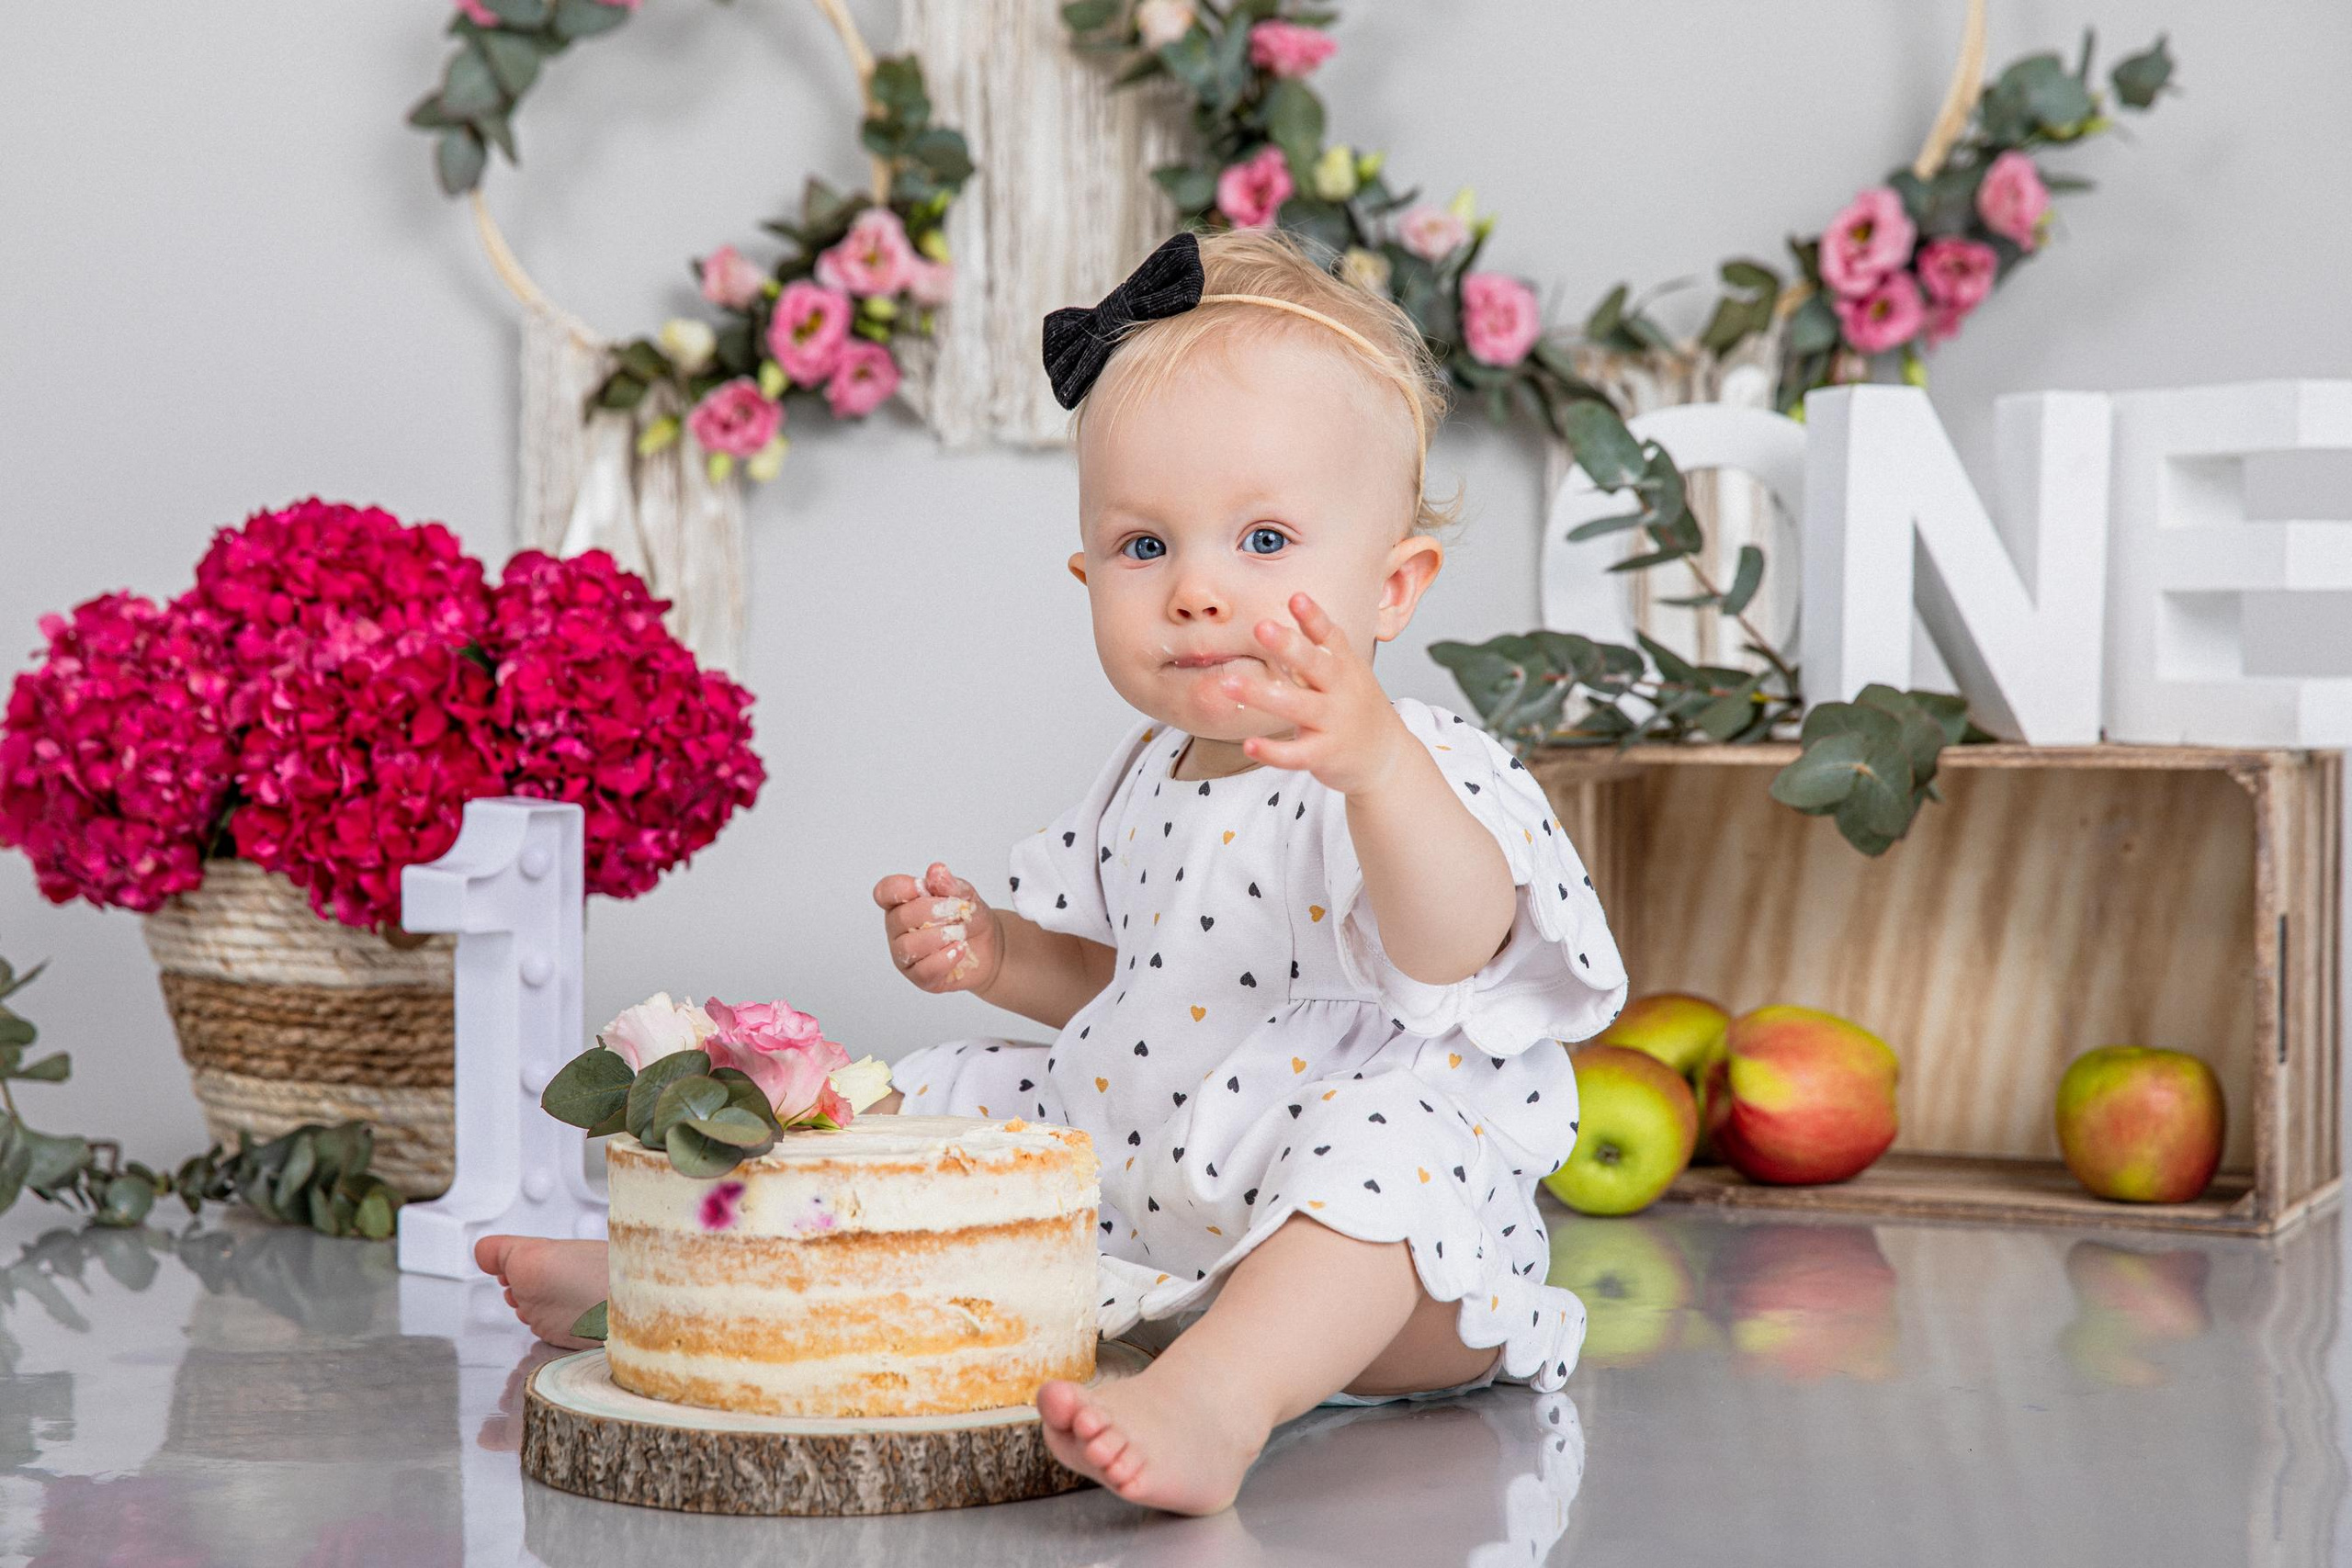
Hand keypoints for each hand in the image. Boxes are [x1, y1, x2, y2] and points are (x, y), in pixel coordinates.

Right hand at [873, 862, 1003, 994]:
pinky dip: (944, 958)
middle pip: (900, 918)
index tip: (921, 887)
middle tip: (957, 911)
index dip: (898, 889)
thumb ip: (949, 884)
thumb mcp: (965, 895)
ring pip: (908, 947)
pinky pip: (923, 970)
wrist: (988, 945)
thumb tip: (935, 871)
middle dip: (933, 912)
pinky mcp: (919, 977)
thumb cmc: (968, 917)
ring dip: (939, 937)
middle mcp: (898, 929)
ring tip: (960, 932)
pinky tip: (959, 949)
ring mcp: (905, 955)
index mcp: (902, 903)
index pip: (885, 892)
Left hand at [1216, 591, 1412, 797]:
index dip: (1314, 617)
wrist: (1386, 757)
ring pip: (1297, 706)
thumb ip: (1319, 646)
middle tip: (1260, 627)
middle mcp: (1341, 691)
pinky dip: (1272, 752)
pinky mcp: (1324, 755)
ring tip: (1228, 683)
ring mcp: (1333, 724)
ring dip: (1262, 694)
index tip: (1296, 597)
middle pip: (1315, 665)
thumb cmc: (1356, 708)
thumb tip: (1289, 606)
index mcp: (1345, 667)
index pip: (1331, 637)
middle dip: (1288, 646)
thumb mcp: (1347, 673)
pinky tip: (1248, 744)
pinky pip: (1296, 754)